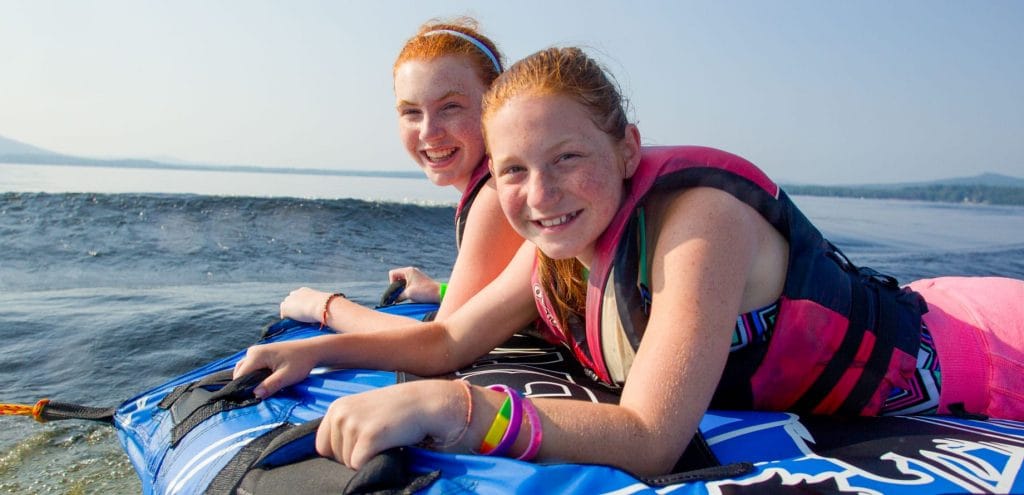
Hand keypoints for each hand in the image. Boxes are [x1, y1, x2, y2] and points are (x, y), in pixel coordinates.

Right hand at [233, 339, 320, 397]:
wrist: (311, 350)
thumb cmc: (301, 362)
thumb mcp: (286, 377)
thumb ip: (270, 385)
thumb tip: (255, 395)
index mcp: (257, 355)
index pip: (240, 376)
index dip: (242, 389)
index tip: (249, 400)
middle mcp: (252, 352)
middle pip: (239, 372)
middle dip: (244, 385)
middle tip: (257, 397)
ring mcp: (256, 352)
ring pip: (244, 370)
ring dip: (249, 381)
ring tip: (261, 391)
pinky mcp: (261, 354)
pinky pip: (251, 367)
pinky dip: (253, 376)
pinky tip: (263, 384)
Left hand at [280, 287, 330, 321]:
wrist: (321, 306)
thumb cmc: (326, 306)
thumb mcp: (322, 303)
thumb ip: (320, 305)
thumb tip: (326, 313)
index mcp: (304, 291)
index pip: (297, 296)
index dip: (299, 304)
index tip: (303, 309)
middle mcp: (295, 293)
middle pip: (289, 300)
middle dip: (292, 307)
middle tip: (298, 316)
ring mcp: (289, 300)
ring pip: (286, 306)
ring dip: (289, 312)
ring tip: (295, 320)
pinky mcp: (285, 307)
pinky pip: (283, 315)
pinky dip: (287, 318)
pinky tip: (293, 323)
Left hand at [316, 380, 465, 468]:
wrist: (424, 403)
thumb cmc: (396, 410)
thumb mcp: (362, 411)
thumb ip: (344, 427)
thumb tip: (330, 456)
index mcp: (336, 408)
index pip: (322, 446)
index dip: (340, 452)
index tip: (361, 444)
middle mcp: (340, 414)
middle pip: (334, 456)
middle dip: (354, 455)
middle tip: (378, 439)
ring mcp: (353, 424)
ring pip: (347, 462)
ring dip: (366, 458)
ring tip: (384, 440)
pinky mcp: (368, 436)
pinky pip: (358, 465)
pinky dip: (373, 462)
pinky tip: (387, 446)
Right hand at [387, 267, 440, 302]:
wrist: (438, 294)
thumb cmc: (424, 292)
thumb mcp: (409, 294)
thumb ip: (399, 296)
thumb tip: (393, 300)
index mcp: (408, 271)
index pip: (392, 273)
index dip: (391, 282)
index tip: (397, 290)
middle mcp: (411, 271)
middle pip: (396, 277)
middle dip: (396, 287)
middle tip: (400, 295)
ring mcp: (415, 276)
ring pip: (402, 281)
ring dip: (401, 289)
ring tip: (406, 296)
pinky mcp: (418, 281)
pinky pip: (407, 284)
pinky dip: (406, 289)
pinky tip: (410, 296)